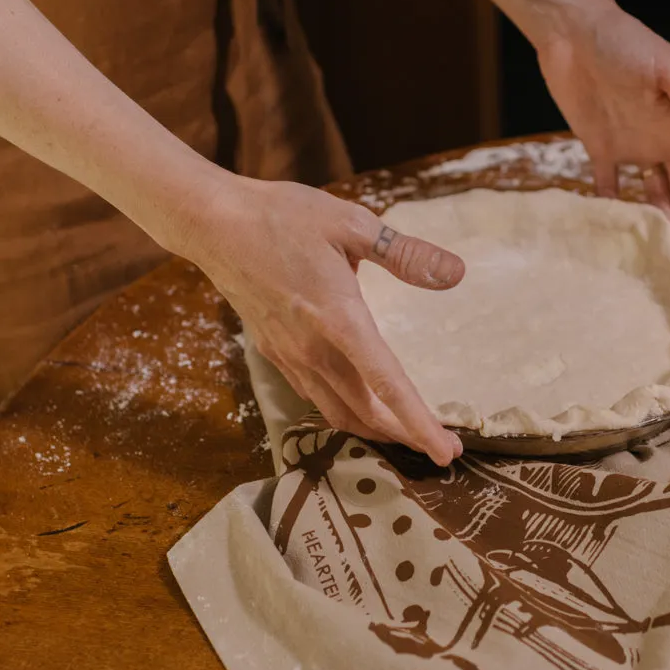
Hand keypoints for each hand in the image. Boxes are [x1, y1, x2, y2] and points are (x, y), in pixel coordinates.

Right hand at [177, 176, 464, 464]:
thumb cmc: (283, 217)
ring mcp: (290, 355)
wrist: (214, 224)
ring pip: (338, 412)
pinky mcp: (275, 353)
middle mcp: (313, 348)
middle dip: (406, 436)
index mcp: (339, 318)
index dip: (419, 424)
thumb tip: (456, 273)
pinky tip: (363, 407)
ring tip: (409, 435)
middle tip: (442, 448)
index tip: (446, 453)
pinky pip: (315, 397)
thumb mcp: (352, 224)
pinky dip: (345, 412)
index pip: (387, 385)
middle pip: (366, 412)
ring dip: (376, 430)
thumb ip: (406, 254)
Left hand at [536, 5, 669, 233]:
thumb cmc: (624, 42)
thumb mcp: (668, 69)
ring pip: (654, 195)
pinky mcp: (601, 148)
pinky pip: (610, 187)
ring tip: (664, 254)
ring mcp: (634, 146)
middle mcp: (666, 139)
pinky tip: (619, 237)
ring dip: (661, 221)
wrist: (572, 33)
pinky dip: (615, 210)